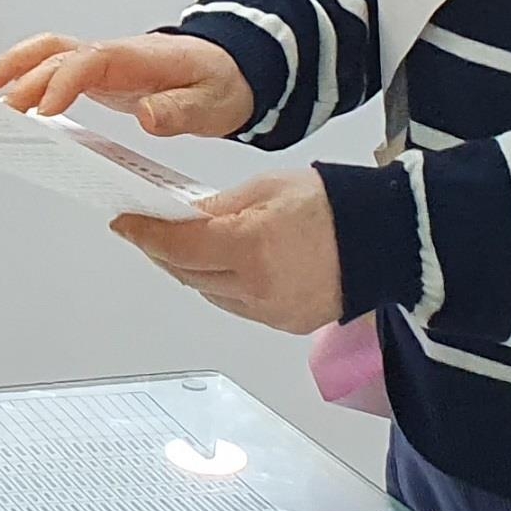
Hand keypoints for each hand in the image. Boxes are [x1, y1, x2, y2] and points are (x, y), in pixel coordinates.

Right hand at [0, 31, 254, 138]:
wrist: (234, 70)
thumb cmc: (221, 83)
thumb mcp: (213, 103)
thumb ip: (181, 110)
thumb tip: (149, 115)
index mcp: (138, 56)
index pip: (89, 61)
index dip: (62, 83)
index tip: (42, 110)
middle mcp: (115, 53)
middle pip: (58, 51)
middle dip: (23, 71)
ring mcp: (105, 62)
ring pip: (51, 52)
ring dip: (16, 66)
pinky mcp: (100, 75)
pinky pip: (57, 68)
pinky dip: (28, 75)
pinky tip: (11, 96)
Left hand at [112, 171, 346, 334]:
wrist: (385, 236)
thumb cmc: (334, 203)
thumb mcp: (265, 187)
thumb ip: (219, 206)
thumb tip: (185, 217)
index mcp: (250, 246)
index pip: (179, 246)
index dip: (145, 235)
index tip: (125, 223)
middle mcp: (257, 287)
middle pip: (188, 274)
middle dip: (162, 251)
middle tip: (145, 230)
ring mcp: (271, 311)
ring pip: (209, 293)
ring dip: (190, 270)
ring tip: (182, 245)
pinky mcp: (285, 323)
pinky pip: (237, 306)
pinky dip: (221, 287)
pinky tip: (221, 266)